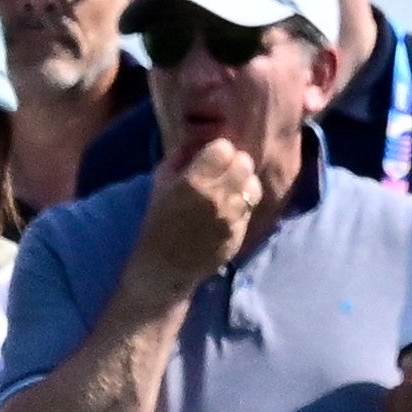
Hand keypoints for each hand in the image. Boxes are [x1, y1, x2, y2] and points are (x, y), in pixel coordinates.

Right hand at [134, 121, 259, 292]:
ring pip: (253, 185)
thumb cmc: (158, 224)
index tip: (211, 158)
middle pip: (244, 162)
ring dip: (243, 183)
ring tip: (232, 189)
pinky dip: (243, 204)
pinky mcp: (240, 231)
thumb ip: (177, 159)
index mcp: (194, 182)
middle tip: (225, 171)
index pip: (223, 148)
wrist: (165, 268)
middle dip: (234, 163)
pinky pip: (251, 207)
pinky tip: (230, 209)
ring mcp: (232, 216)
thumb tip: (193, 143)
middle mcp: (217, 197)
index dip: (217, 151)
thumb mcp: (159, 186)